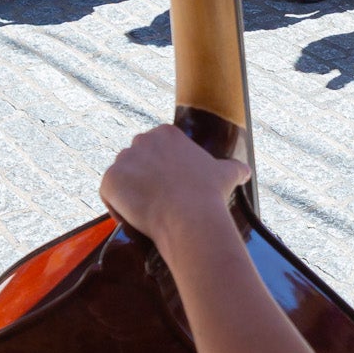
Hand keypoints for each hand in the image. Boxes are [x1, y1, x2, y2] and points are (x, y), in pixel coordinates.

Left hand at [100, 124, 249, 254]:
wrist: (189, 215)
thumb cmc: (208, 193)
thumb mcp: (226, 174)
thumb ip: (234, 168)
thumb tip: (245, 171)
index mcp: (166, 134)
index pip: (157, 151)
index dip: (162, 172)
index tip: (171, 190)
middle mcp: (141, 140)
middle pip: (137, 161)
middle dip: (144, 179)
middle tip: (159, 202)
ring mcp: (122, 160)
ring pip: (122, 178)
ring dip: (130, 193)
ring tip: (148, 212)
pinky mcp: (108, 180)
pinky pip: (109, 194)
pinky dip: (118, 207)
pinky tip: (136, 218)